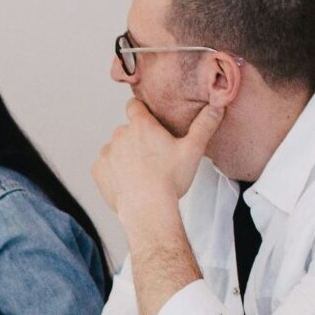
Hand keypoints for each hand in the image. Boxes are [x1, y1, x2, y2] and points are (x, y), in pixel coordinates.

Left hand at [93, 93, 225, 229]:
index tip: (147, 120)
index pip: (134, 105)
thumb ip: (204, 125)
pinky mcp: (98, 171)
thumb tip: (217, 106)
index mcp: (141, 126)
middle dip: (137, 139)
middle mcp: (120, 135)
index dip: (141, 111)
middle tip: (152, 156)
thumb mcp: (192, 150)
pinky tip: (128, 182)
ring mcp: (107, 153)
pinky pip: (104, 166)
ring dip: (124, 155)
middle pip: (127, 130)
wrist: (147, 210)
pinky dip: (113, 172)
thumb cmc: (169, 180)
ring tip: (140, 172)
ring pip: (115, 148)